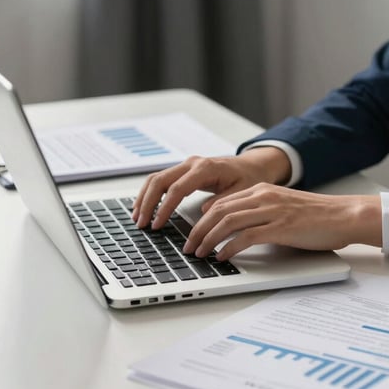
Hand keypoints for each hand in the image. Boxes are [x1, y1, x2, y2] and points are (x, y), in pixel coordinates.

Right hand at [132, 147, 291, 228]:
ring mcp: (186, 166)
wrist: (251, 166)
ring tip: (137, 218)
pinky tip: (144, 208)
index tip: (157, 224)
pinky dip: (150, 194)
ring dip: (144, 198)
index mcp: (205, 168)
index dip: (164, 208)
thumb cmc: (248, 178)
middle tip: (141, 224)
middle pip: (160, 181)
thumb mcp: (242, 192)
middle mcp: (192, 164)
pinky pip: (161, 180)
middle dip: (147, 203)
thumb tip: (204, 213)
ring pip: (156, 179)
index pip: (177, 189)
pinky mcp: (184, 171)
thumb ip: (223, 202)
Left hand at [183, 183, 381, 259]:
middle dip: (198, 230)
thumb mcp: (283, 208)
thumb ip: (261, 214)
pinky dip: (229, 248)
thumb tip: (238, 231)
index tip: (193, 233)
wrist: (345, 216)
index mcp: (262, 190)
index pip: (222, 202)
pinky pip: (245, 237)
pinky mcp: (280, 227)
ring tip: (199, 253)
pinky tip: (222, 257)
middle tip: (188, 246)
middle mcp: (264, 197)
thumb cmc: (318, 217)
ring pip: (227, 222)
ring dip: (208, 239)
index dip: (202, 219)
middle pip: (218, 211)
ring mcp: (272, 211)